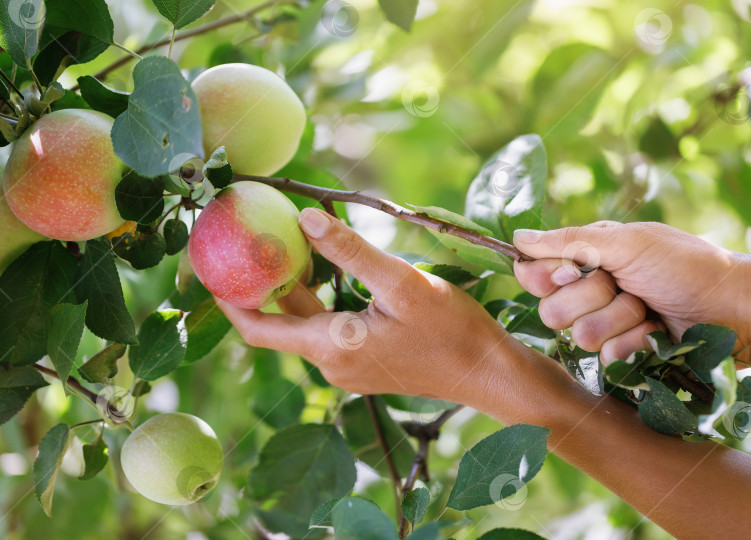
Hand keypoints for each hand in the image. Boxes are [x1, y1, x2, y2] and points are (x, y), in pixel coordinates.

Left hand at [216, 208, 552, 418]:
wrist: (486, 372)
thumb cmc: (451, 329)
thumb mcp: (402, 283)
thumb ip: (350, 251)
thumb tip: (302, 219)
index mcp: (331, 346)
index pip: (260, 330)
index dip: (229, 301)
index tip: (208, 268)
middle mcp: (332, 363)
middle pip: (281, 324)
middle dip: (262, 285)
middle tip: (249, 242)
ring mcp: (349, 368)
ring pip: (306, 325)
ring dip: (295, 289)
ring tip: (287, 245)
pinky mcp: (366, 364)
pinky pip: (328, 331)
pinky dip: (320, 301)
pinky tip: (328, 271)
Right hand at [513, 221, 750, 361]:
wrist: (733, 305)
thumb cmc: (683, 264)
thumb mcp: (626, 242)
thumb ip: (569, 241)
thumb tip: (518, 238)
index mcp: (586, 258)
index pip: (534, 273)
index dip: (546, 277)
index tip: (571, 271)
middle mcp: (590, 291)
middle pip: (550, 309)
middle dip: (591, 299)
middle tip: (624, 286)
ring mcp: (607, 324)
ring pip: (578, 335)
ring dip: (618, 320)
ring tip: (648, 309)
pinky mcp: (625, 354)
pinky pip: (606, 358)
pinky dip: (635, 343)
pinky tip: (656, 333)